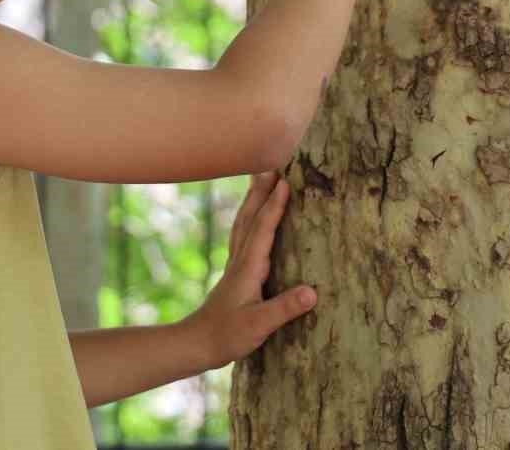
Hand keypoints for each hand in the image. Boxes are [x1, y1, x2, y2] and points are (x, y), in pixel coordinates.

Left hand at [184, 170, 317, 369]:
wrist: (196, 344)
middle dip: (261, 191)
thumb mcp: (258, 326)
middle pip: (250, 217)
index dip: (275, 206)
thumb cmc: (226, 336)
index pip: (263, 229)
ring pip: (244, 223)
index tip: (286, 182)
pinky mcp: (235, 273)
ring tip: (261, 180)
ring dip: (253, 200)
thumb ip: (284, 308)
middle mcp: (240, 260)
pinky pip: (243, 235)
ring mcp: (236, 265)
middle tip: (271, 165)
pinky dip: (249, 218)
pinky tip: (251, 217)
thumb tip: (313, 292)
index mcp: (248, 268)